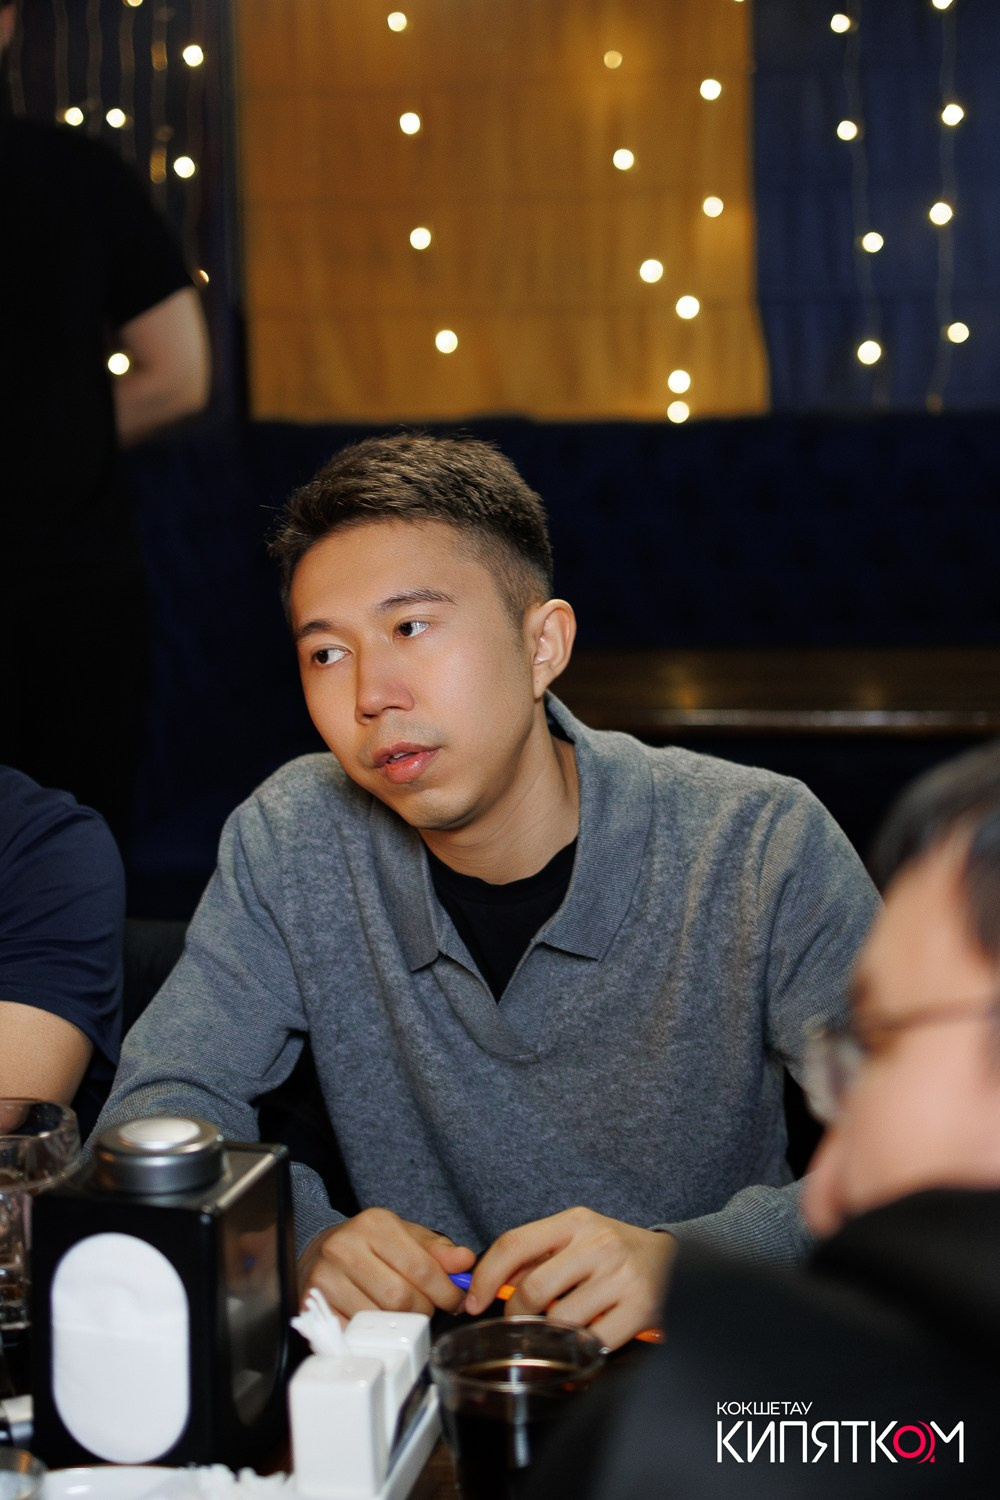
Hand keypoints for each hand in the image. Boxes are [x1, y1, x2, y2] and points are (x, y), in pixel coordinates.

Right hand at [298, 1206, 475, 1321]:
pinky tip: (375, 1322)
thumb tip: (465, 1261)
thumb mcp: (405, 1237)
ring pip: (378, 1319)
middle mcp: (345, 1247)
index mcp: (374, 1224)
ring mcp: (325, 1277)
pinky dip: (370, 1334)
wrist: (319, 1251)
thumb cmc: (369, 1246)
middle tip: (425, 1308)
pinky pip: (353, 1332)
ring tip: (400, 1314)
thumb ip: (437, 1250)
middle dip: (422, 1310)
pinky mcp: (313, 1305)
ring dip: (398, 1325)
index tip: (455, 1301)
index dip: (445, 1291)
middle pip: (400, 1297)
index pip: (421, 1267)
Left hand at [465, 1207, 677, 1349]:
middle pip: (533, 1288)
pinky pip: (592, 1341)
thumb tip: (492, 1283)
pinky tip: (585, 1339)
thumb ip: (539, 1255)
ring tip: (562, 1328)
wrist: (676, 1261)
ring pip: (560, 1319)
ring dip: (552, 1333)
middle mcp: (598, 1243)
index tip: (474, 1301)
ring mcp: (620, 1276)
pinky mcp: (640, 1308)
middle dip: (517, 1315)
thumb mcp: (579, 1237)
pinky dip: (581, 1347)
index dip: (486, 1277)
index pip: (514, 1244)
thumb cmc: (617, 1252)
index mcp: (576, 1222)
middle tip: (520, 1324)